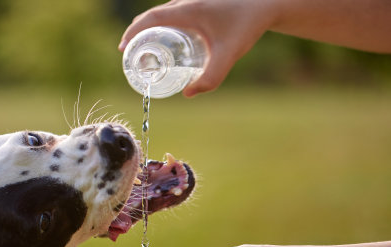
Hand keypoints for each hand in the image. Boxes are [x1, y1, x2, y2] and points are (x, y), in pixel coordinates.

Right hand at [119, 0, 273, 96]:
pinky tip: (166, 40)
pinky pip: (172, 12)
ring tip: (145, 50)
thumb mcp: (229, 54)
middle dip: (137, 34)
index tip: (123, 48)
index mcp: (187, 10)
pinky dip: (162, 24)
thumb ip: (211, 78)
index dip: (132, 32)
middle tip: (131, 55)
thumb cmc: (248, 24)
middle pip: (152, 16)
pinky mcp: (199, 2)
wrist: (267, 1)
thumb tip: (187, 94)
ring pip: (162, 13)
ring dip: (149, 29)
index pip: (150, 18)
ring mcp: (192, 0)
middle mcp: (186, 1)